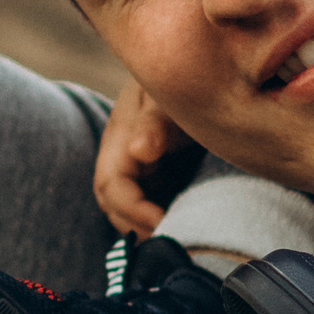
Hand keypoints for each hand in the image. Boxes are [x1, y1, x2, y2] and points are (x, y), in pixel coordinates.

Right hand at [95, 75, 194, 235]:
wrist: (202, 69)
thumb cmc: (185, 76)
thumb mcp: (171, 96)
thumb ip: (156, 121)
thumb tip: (139, 151)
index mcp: (121, 136)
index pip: (111, 185)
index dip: (132, 211)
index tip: (164, 223)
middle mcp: (124, 154)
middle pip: (114, 204)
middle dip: (137, 228)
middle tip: (173, 244)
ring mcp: (139, 165)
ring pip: (129, 208)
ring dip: (147, 228)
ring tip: (178, 244)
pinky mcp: (159, 172)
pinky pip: (150, 202)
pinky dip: (159, 220)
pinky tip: (184, 230)